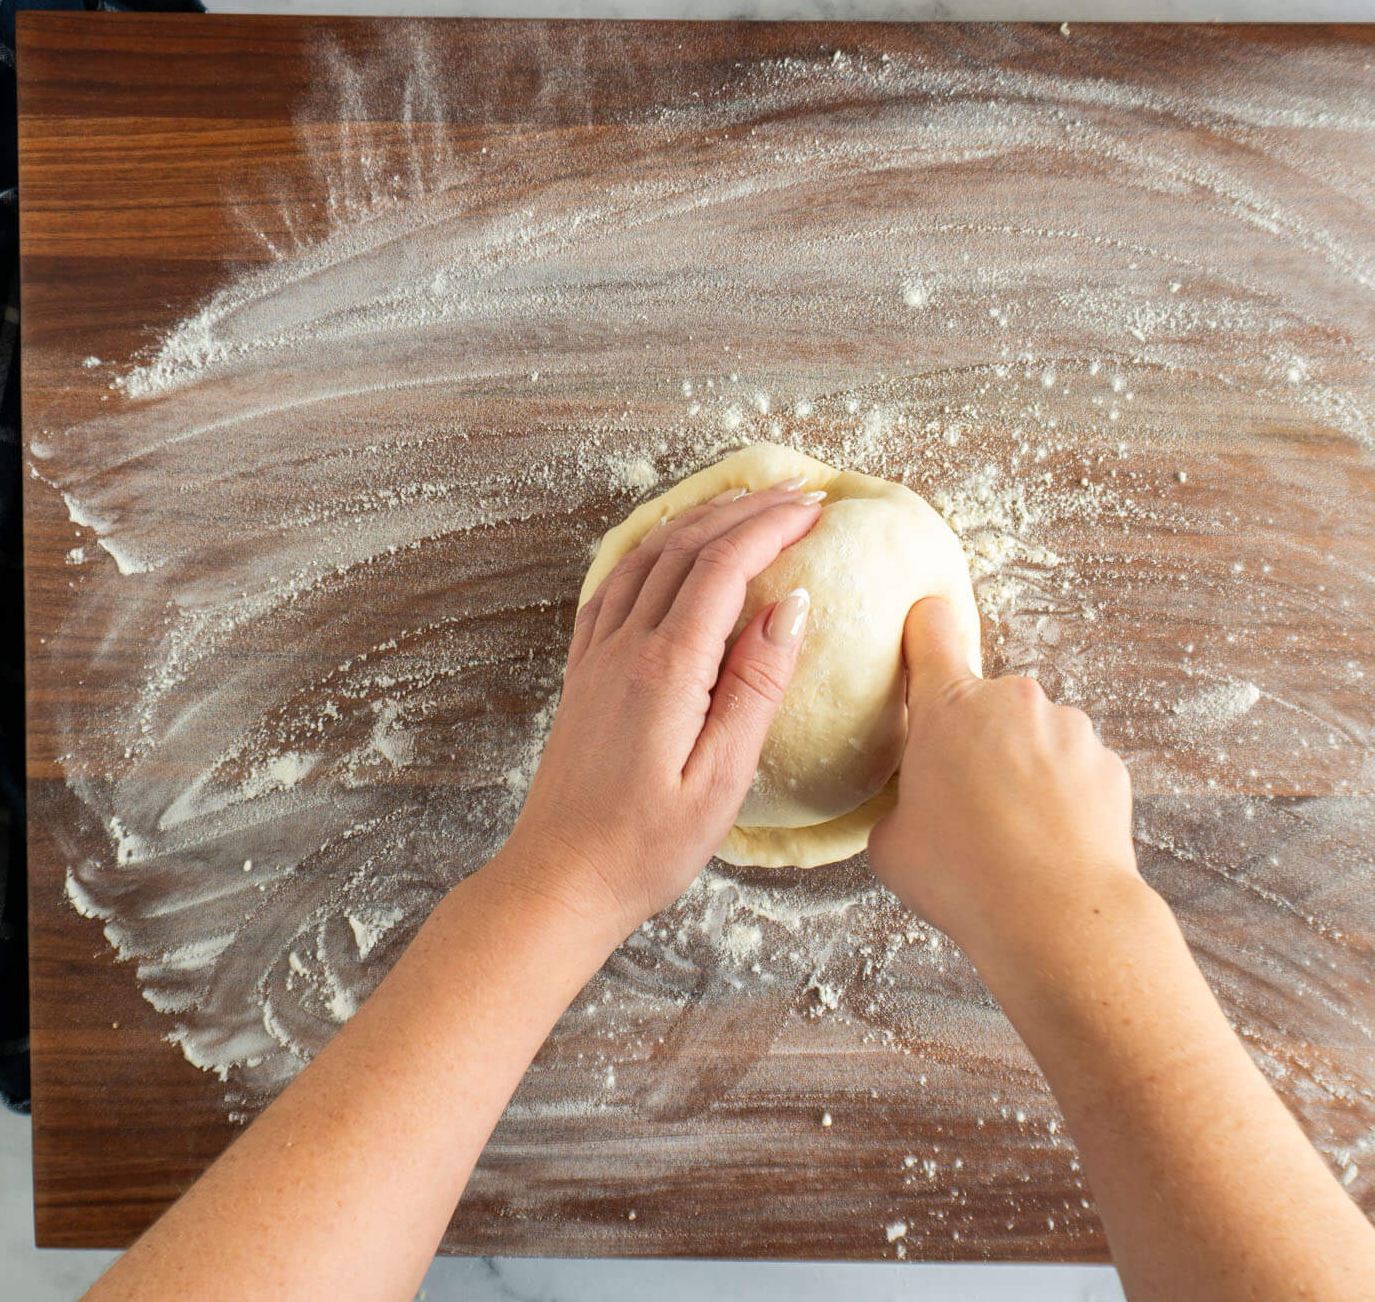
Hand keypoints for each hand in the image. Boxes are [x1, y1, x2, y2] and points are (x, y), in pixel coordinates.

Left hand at [490, 477, 821, 944]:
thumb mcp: (722, 779)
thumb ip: (757, 687)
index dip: (770, 527)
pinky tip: (669, 550)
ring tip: (745, 505)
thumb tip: (792, 607)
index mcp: (665, 669)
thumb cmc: (646, 847)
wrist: (561, 879)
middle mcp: (623, 648)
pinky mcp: (583, 672)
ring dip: (699, 520)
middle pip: (685, 547)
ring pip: (646, 556)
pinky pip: (615, 585)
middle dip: (744, 511)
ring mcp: (596, 656)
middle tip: (796, 496)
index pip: (722, 568)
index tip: (814, 510)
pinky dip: (652, 550)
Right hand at [867, 596, 1141, 965]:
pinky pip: (1075, 770)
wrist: (1057, 918)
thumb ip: (900, 806)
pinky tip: (1050, 843)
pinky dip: (1064, 797)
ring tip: (1012, 836)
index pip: (931, 631)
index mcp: (949, 707)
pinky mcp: (1109, 764)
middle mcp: (1014, 702)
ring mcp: (1069, 729)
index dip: (924, 628)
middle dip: (977, 741)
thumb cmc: (963, 878)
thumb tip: (914, 811)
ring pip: (1035, 739)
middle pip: (986, 705)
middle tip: (966, 803)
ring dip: (1024, 770)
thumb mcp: (892, 845)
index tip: (924, 628)